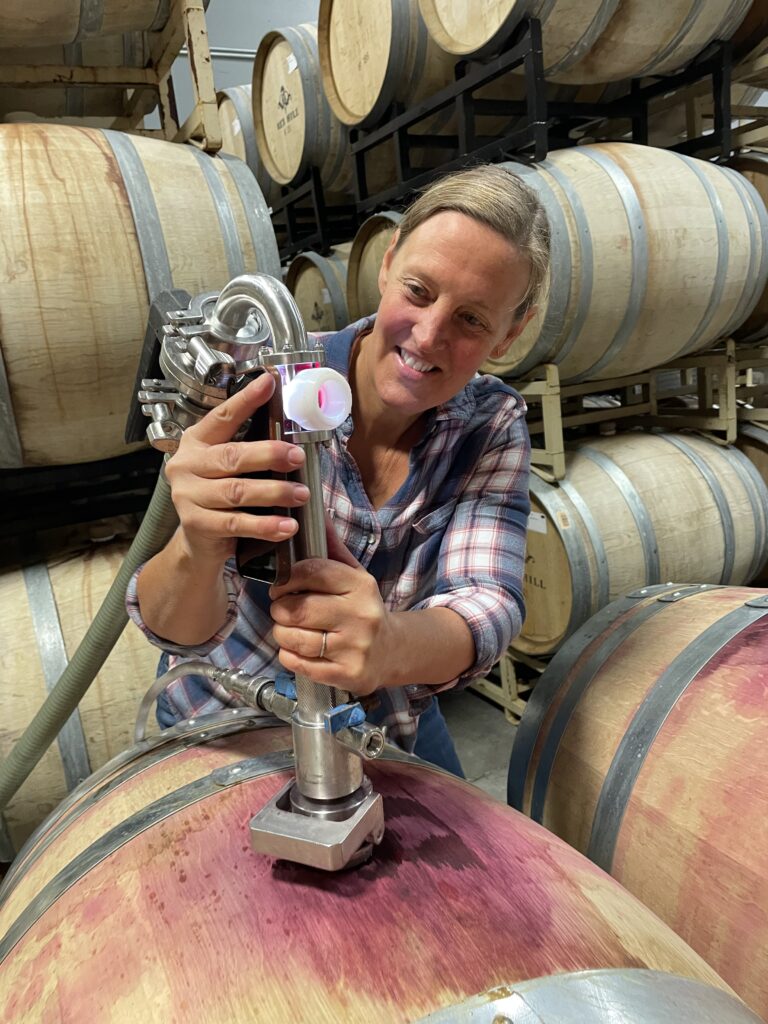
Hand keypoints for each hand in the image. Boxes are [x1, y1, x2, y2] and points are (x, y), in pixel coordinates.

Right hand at [164, 373, 309, 564]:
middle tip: (298, 457)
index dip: (246, 400)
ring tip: (301, 494)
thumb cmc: (221, 498)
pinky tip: (286, 525)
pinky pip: (236, 523)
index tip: (269, 382)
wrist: (199, 543)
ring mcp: (188, 495)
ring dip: (274, 492)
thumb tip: (293, 437)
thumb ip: (250, 451)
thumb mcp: (229, 469)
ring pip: (236, 490)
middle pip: (232, 456)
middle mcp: (187, 465)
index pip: (222, 416)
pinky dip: (265, 525)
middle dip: (269, 454)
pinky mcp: (197, 524)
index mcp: (197, 443)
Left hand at [269, 529, 394, 695]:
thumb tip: (316, 513)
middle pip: (296, 609)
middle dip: (279, 608)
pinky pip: (297, 662)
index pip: (311, 572)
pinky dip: (289, 654)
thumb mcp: (354, 574)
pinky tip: (299, 648)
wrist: (393, 650)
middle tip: (283, 609)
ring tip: (290, 629)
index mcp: (360, 585)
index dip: (286, 577)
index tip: (281, 584)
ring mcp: (355, 647)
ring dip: (282, 633)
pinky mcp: (347, 674)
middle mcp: (360, 615)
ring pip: (293, 637)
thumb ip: (331, 547)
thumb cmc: (362, 608)